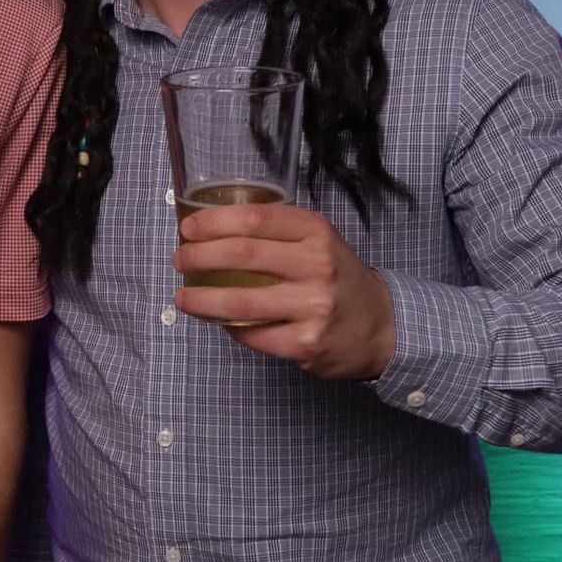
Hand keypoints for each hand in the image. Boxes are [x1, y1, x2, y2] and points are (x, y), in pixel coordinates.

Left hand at [174, 201, 395, 379]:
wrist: (381, 326)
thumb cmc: (337, 278)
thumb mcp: (318, 241)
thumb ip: (277, 232)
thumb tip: (214, 231)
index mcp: (316, 232)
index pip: (255, 218)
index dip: (214, 222)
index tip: (188, 227)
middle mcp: (316, 265)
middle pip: (242, 255)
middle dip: (200, 256)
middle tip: (180, 260)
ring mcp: (312, 307)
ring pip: (240, 302)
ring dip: (202, 300)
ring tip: (182, 298)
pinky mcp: (306, 344)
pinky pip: (253, 335)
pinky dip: (229, 328)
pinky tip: (218, 321)